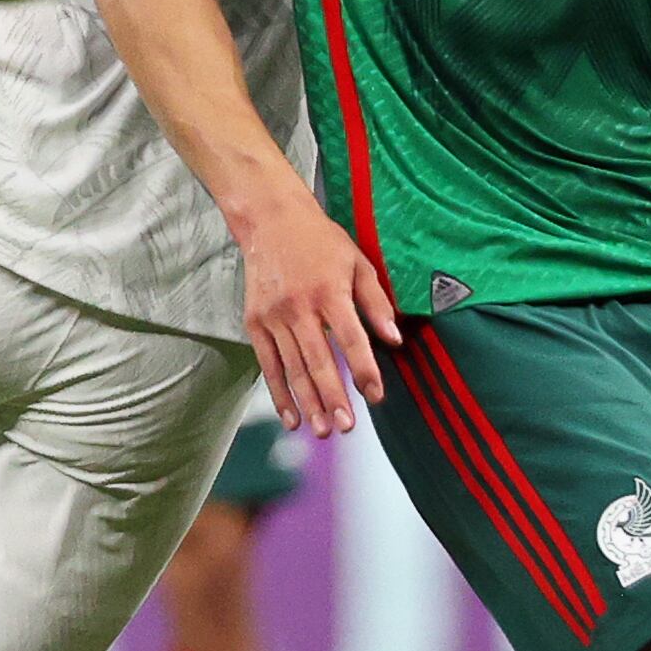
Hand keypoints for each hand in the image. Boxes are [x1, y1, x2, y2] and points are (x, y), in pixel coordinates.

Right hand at [235, 182, 399, 438]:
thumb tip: (394, 340)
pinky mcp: (255, 321)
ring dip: (308, 402)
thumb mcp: (357, 262)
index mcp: (329, 290)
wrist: (270, 219)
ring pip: (292, 367)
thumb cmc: (320, 241)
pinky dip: (278, 392)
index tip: (375, 395)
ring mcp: (274, 315)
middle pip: (318, 359)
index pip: (351, 337)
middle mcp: (299, 306)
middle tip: (346, 428)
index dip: (364, 369)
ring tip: (322, 431)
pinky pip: (268, 363)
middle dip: (333, 397)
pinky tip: (291, 416)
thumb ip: (376, 302)